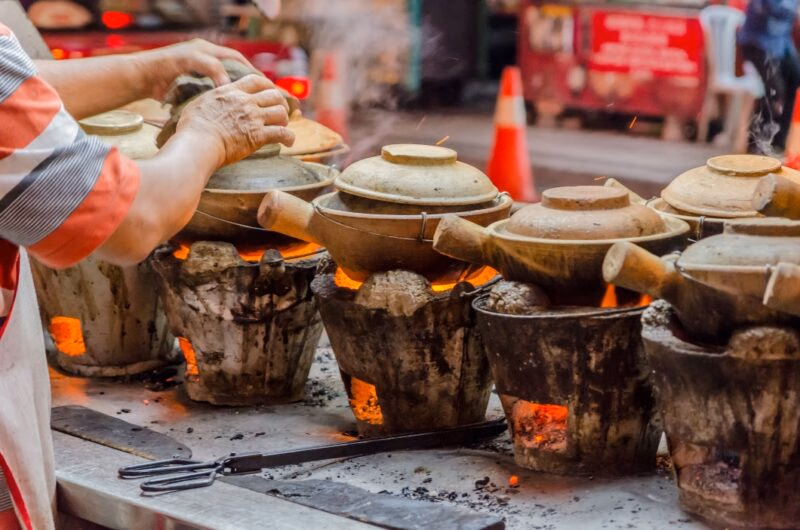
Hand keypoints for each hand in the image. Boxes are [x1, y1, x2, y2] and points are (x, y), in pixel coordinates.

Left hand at [135, 39, 253, 99]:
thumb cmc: (166, 64)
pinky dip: (221, 102)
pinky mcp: (193, 89)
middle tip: (259, 96)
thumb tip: (227, 85)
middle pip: (232, 72)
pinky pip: (212, 95)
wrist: (144, 78)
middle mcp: (206, 62)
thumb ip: (212, 67)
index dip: (251, 69)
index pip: (236, 59)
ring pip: (223, 85)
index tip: (263, 82)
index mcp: (207, 51)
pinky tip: (228, 112)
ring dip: (234, 95)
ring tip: (247, 107)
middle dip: (246, 84)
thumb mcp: (192, 60)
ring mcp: (200, 76)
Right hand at [175, 75, 295, 166]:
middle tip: (280, 112)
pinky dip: (289, 137)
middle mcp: (245, 102)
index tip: (271, 91)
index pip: (256, 80)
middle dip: (280, 102)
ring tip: (283, 127)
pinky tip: (289, 142)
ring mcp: (253, 118)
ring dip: (284, 120)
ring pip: (281, 112)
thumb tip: (213, 102)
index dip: (267, 85)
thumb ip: (214, 99)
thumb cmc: (192, 128)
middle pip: (273, 94)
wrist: (197, 143)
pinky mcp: (258, 136)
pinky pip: (282, 133)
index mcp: (231, 92)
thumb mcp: (201, 103)